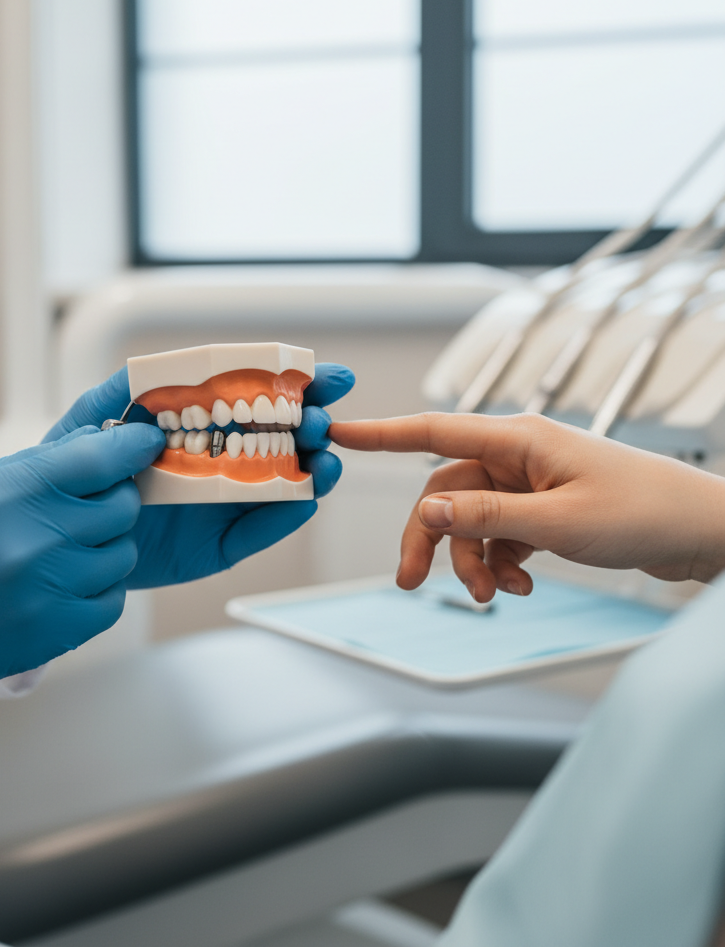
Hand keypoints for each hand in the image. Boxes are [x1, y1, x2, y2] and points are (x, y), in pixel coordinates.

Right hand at [0, 424, 164, 750]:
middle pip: (122, 507)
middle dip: (116, 501)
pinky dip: (100, 591)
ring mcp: (47, 589)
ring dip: (107, 549)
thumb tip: (96, 443)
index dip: (134, 445)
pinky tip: (69, 585)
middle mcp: (35, 537)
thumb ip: (35, 467)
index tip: (147, 442)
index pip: (102, 457)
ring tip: (69, 551)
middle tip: (93, 506)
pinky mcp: (52, 634)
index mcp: (9, 490)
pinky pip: (111, 602)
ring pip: (122, 555)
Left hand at [45, 363, 354, 587]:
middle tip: (319, 422)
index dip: (297, 384)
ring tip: (324, 462)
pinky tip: (303, 500)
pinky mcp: (217, 545)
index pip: (258, 395)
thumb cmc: (76, 469)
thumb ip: (129, 387)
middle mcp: (219, 459)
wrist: (61, 533)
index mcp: (200, 421)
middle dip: (312, 425)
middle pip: (283, 438)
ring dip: (312, 470)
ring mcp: (222, 503)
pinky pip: (257, 532)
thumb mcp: (94, 418)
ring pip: (283, 484)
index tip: (327, 378)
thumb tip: (172, 366)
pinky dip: (284, 517)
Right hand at [329, 412, 724, 602]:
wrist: (702, 533)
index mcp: (518, 439)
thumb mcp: (557, 522)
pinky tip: (520, 585)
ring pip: (470, 519)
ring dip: (471, 560)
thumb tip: (427, 511)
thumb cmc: (645, 511)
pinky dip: (500, 563)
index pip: (431, 431)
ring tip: (489, 595)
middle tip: (410, 581)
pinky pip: (498, 534)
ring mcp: (529, 483)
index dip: (379, 433)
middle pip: (445, 491)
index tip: (337, 432)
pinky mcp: (543, 509)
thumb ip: (486, 517)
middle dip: (429, 539)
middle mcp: (517, 456)